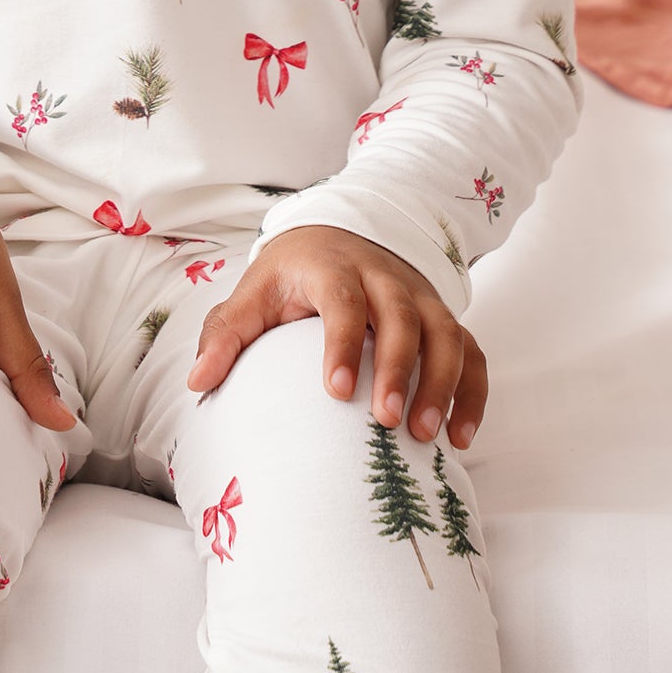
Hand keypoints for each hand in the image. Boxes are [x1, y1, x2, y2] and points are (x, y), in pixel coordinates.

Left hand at [186, 224, 485, 445]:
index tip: (336, 391)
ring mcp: (420, 297)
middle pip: (402, 316)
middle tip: (387, 422)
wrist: (338, 234)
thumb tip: (198, 382)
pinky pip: (472, 352)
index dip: (342, 343)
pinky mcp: (442, 318)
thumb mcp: (254, 290)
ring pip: (445, 332)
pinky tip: (461, 438)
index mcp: (332, 267)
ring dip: (442, 384)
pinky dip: (473, 392)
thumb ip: (227, 333)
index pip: (342, 299)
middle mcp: (384, 278)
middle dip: (399, 368)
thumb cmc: (292, 274)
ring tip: (426, 437)